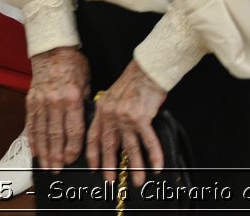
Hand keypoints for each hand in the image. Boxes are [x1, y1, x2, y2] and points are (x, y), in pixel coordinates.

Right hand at [26, 46, 90, 171]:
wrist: (51, 48)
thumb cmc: (73, 63)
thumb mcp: (87, 81)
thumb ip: (86, 103)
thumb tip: (87, 124)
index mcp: (73, 97)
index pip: (74, 130)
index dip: (72, 148)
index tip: (71, 160)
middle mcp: (55, 102)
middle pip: (56, 136)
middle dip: (56, 156)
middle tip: (56, 171)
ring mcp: (41, 102)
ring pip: (42, 133)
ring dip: (44, 152)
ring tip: (45, 166)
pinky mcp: (31, 100)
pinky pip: (31, 124)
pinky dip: (33, 139)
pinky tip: (35, 150)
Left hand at [86, 60, 167, 186]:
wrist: (147, 68)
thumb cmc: (134, 79)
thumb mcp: (113, 95)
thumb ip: (110, 112)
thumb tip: (113, 130)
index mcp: (102, 110)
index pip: (93, 138)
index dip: (93, 155)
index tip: (94, 168)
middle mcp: (111, 116)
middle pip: (109, 147)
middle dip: (109, 167)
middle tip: (110, 181)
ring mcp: (125, 118)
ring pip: (130, 149)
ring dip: (135, 167)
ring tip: (138, 181)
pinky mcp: (141, 118)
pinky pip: (148, 142)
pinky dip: (154, 156)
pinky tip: (157, 167)